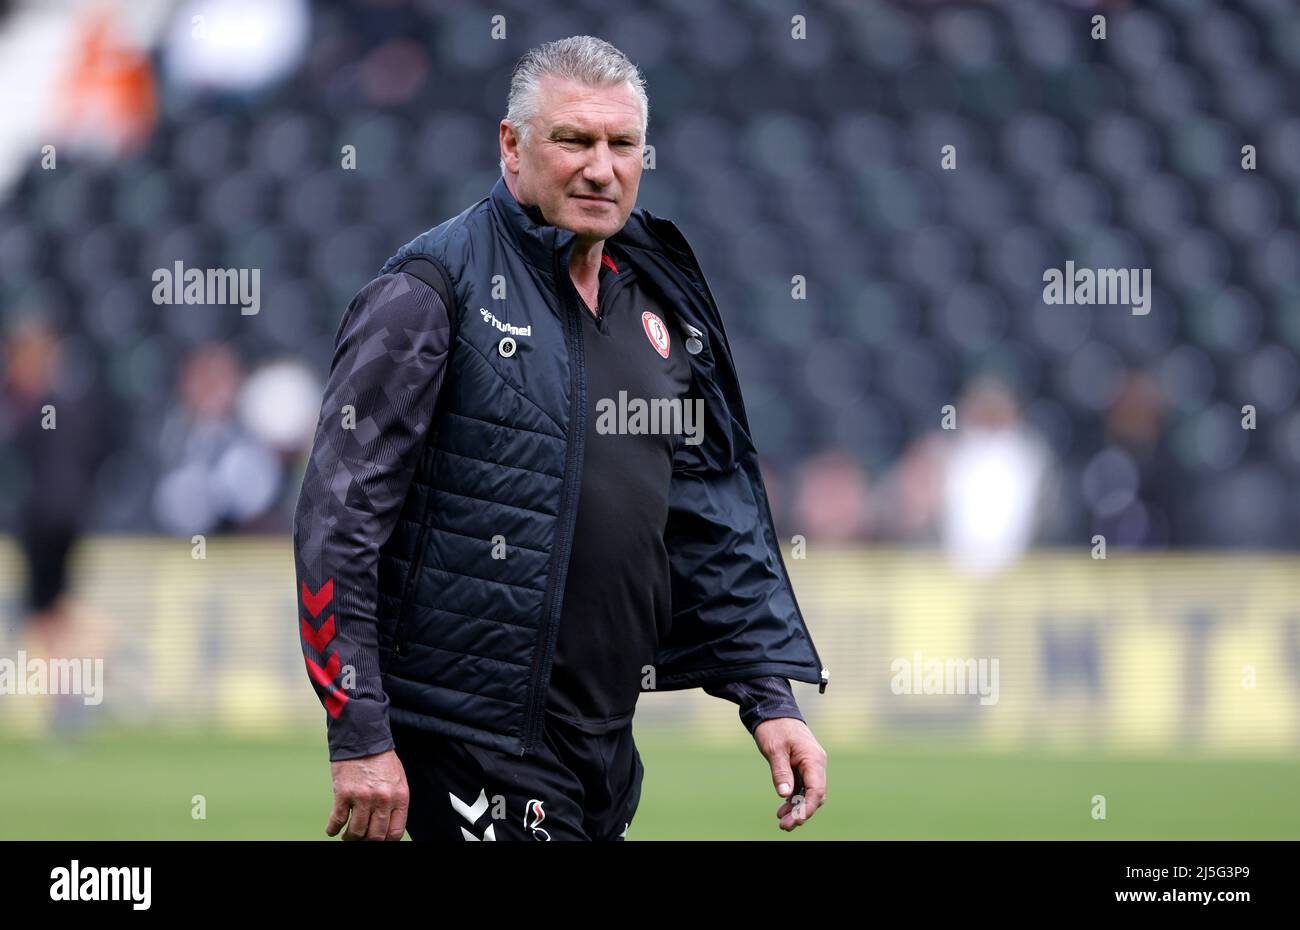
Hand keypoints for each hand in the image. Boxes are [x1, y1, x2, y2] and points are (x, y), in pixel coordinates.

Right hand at [327, 749, 409, 840]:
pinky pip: (337, 821)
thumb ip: (394, 803)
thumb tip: (386, 829)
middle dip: (367, 840)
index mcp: (399, 796)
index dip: (385, 840)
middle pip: (375, 836)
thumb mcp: (397, 781)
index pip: (395, 833)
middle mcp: (383, 799)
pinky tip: (333, 829)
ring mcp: (363, 797)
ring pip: (356, 832)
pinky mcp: (343, 793)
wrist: (363, 738)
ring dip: (350, 837)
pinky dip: (333, 829)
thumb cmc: (381, 761)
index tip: (377, 839)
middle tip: (360, 837)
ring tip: (347, 834)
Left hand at [753, 717, 826, 831]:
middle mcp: (815, 763)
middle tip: (785, 826)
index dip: (809, 807)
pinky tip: (782, 809)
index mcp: (813, 758)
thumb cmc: (774, 727)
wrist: (773, 710)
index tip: (797, 819)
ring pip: (808, 793)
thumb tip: (784, 794)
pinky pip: (801, 787)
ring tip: (782, 822)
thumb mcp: (774, 749)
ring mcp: (809, 765)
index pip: (817, 789)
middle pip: (814, 794)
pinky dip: (793, 798)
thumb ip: (781, 771)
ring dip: (796, 807)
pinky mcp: (801, 767)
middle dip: (802, 811)